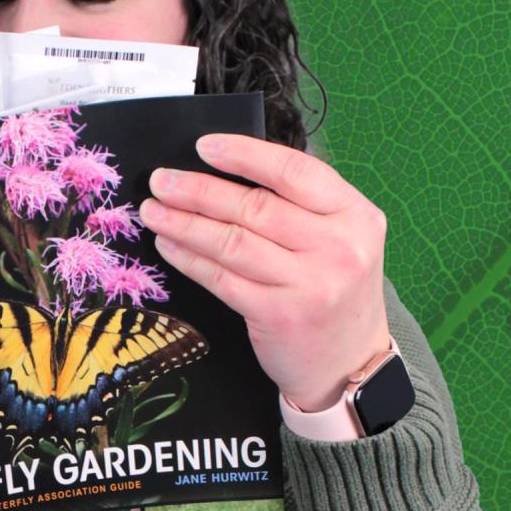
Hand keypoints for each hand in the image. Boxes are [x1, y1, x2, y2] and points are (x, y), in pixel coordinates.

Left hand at [140, 133, 390, 411]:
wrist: (350, 363)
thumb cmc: (334, 289)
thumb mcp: (340, 238)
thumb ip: (300, 204)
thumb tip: (226, 168)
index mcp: (356, 215)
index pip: (295, 171)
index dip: (245, 155)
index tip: (204, 147)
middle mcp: (338, 247)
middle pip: (255, 206)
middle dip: (199, 189)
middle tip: (161, 181)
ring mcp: (310, 284)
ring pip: (233, 241)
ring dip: (185, 223)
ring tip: (154, 211)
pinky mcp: (279, 315)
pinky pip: (223, 278)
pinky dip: (190, 259)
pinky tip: (170, 246)